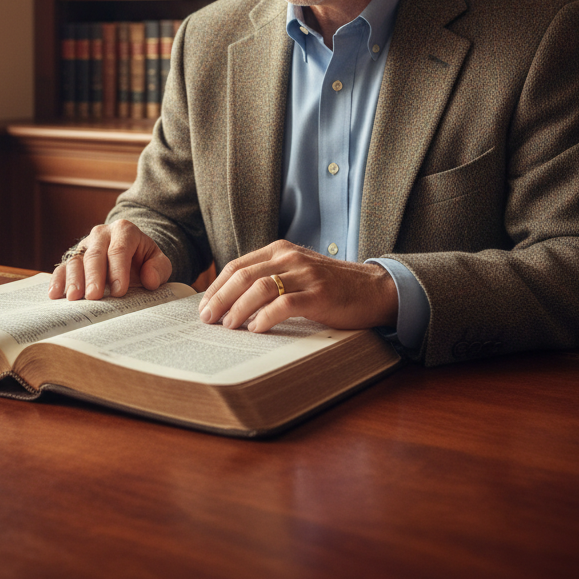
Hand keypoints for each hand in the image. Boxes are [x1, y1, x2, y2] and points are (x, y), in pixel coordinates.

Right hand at [48, 220, 171, 300]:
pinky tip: (55, 294)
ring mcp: (85, 245)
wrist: (130, 254)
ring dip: (74, 280)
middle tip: (94, 296)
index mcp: (124, 231)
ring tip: (74, 298)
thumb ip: (159, 269)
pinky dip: (58, 280)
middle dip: (94, 276)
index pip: (120, 249)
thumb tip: (150, 279)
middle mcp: (101, 234)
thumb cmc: (143, 260)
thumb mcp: (159, 262)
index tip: (119, 291)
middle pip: (95, 254)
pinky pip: (63, 267)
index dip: (119, 270)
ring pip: (76, 260)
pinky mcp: (73, 257)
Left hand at [197, 240, 398, 332]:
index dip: (217, 286)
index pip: (238, 265)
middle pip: (243, 275)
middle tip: (207, 319)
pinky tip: (256, 329)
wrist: (374, 289)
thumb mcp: (297, 273)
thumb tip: (233, 302)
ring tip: (228, 326)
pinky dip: (265, 317)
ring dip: (238, 308)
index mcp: (281, 250)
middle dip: (220, 298)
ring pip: (259, 288)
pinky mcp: (319, 294)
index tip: (204, 305)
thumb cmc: (332, 286)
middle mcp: (290, 257)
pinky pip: (284, 304)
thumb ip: (271, 278)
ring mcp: (305, 274)